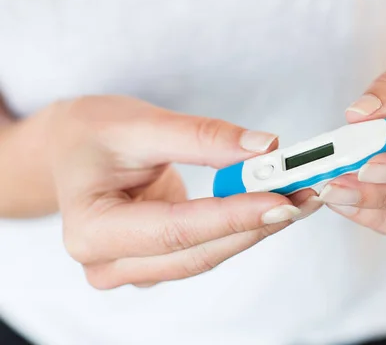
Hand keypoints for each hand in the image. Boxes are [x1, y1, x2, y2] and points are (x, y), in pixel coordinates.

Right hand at [47, 96, 317, 288]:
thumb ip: (203, 137)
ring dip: (256, 228)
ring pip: (207, 255)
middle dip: (257, 224)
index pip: (176, 229)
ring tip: (301, 196)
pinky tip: (271, 204)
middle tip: (307, 194)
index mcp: (92, 229)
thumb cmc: (93, 133)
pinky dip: (240, 227)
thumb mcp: (141, 123)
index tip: (281, 200)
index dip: (233, 216)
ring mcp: (132, 268)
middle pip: (198, 251)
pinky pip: (205, 249)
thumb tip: (265, 148)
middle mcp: (109, 262)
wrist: (72, 150)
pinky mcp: (155, 262)